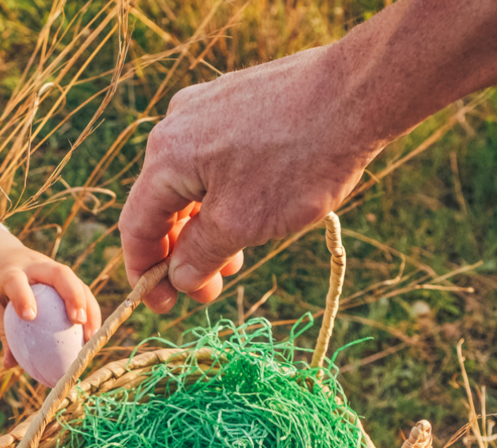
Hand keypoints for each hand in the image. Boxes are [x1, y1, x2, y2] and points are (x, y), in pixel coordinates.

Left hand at [0, 227, 102, 365]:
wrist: (2, 258)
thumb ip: (3, 331)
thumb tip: (10, 364)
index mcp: (10, 272)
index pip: (16, 281)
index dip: (23, 296)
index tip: (29, 317)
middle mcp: (34, 265)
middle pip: (59, 273)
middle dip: (72, 294)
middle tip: (78, 321)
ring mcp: (52, 268)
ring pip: (76, 280)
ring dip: (88, 305)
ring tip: (92, 334)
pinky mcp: (63, 275)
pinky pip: (81, 289)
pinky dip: (89, 309)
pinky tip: (93, 333)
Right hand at [120, 46, 384, 312]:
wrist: (359, 93)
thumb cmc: (299, 159)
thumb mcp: (242, 224)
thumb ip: (201, 255)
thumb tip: (179, 278)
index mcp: (166, 157)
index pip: (137, 226)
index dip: (145, 273)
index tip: (164, 306)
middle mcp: (176, 126)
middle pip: (163, 204)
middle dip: (183, 253)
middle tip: (210, 290)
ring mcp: (207, 108)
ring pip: (191, 182)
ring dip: (206, 227)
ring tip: (238, 257)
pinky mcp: (237, 100)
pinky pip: (215, 158)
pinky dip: (224, 194)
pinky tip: (254, 212)